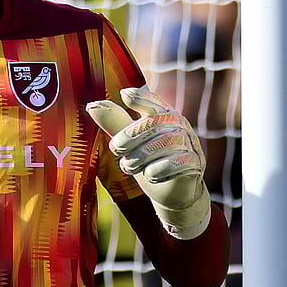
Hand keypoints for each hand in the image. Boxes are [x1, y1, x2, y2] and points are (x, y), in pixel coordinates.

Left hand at [86, 86, 211, 238]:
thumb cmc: (150, 161)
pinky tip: (150, 175)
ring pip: (163, 143)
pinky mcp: (195, 164)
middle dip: (129, 136)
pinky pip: (176, 163)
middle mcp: (179, 126)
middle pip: (154, 123)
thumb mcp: (130, 143)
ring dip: (140, 157)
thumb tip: (92, 106)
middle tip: (115, 149)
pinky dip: (157, 170)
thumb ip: (115, 124)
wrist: (172, 192)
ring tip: (129, 166)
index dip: (141, 97)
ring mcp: (190, 144)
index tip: (124, 95)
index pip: (154, 102)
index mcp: (164, 115)